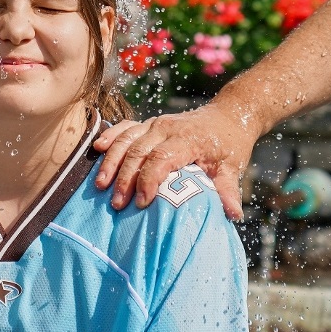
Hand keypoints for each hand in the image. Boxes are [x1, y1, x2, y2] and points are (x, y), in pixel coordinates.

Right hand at [93, 99, 257, 219]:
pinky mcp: (148, 123)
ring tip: (101, 185)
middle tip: (117, 204)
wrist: (228, 116)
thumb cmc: (229, 145)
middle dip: (125, 178)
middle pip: (139, 151)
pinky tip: (97, 149)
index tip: (142, 203)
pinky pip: (125, 127)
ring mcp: (156, 123)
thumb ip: (228, 189)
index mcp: (188, 139)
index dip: (148, 180)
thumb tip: (232, 215)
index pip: (161, 158)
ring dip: (112, 161)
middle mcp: (168, 128)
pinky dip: (111, 136)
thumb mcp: (232, 167)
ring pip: (127, 139)